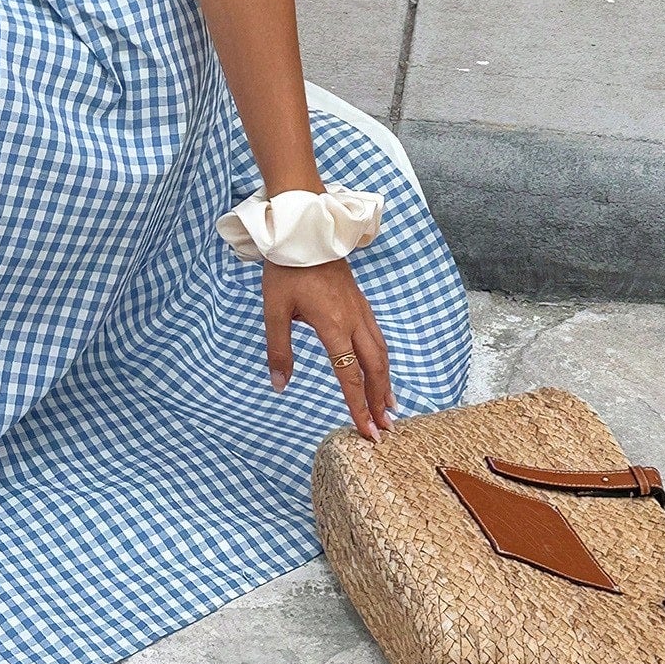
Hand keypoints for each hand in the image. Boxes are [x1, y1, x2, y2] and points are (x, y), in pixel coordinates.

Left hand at [262, 257, 395, 442]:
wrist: (304, 231)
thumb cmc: (286, 269)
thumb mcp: (274, 310)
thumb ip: (279, 349)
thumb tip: (279, 385)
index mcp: (333, 326)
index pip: (350, 375)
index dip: (359, 406)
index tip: (368, 432)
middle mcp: (353, 320)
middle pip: (374, 367)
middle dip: (380, 400)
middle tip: (386, 428)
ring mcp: (360, 310)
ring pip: (380, 352)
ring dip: (385, 381)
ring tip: (389, 406)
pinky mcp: (359, 301)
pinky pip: (377, 337)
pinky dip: (382, 359)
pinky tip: (380, 368)